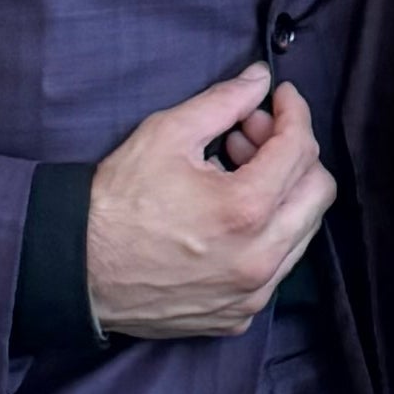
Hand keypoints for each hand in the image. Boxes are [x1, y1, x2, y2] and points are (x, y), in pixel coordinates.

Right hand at [87, 67, 332, 339]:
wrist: (76, 269)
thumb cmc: (116, 202)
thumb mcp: (166, 134)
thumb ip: (223, 102)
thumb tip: (260, 79)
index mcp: (244, 210)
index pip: (300, 149)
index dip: (294, 112)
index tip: (281, 98)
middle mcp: (258, 258)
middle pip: (318, 192)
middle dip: (294, 151)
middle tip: (252, 133)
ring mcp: (250, 293)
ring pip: (303, 230)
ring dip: (282, 192)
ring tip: (236, 170)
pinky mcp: (238, 314)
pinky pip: (276, 265)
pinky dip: (265, 232)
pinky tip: (228, 214)